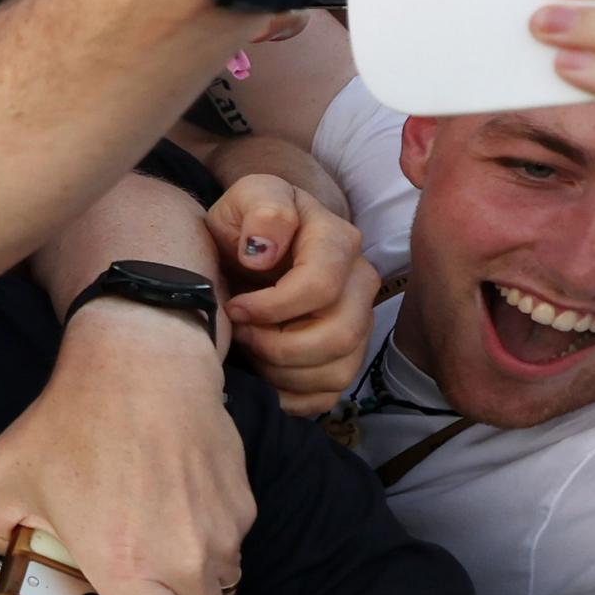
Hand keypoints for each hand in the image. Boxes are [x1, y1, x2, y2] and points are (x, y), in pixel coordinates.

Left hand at [0, 301, 251, 594]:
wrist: (141, 360)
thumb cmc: (69, 420)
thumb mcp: (3, 477)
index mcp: (129, 568)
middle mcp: (186, 559)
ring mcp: (224, 530)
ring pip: (223, 587)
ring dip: (196, 586)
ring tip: (155, 548)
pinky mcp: (244, 499)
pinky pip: (232, 542)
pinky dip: (209, 540)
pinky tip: (171, 504)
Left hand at [206, 174, 375, 411]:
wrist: (251, 246)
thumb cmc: (247, 223)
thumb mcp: (246, 198)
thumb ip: (261, 208)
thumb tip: (263, 251)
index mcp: (337, 240)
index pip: (320, 286)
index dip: (272, 307)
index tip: (234, 308)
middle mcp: (360, 282)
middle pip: (338, 335)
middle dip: (278, 345)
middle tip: (241, 334)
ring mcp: (359, 320)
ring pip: (338, 369)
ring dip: (283, 373)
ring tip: (250, 351)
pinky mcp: (347, 354)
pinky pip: (331, 393)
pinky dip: (292, 396)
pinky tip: (264, 377)